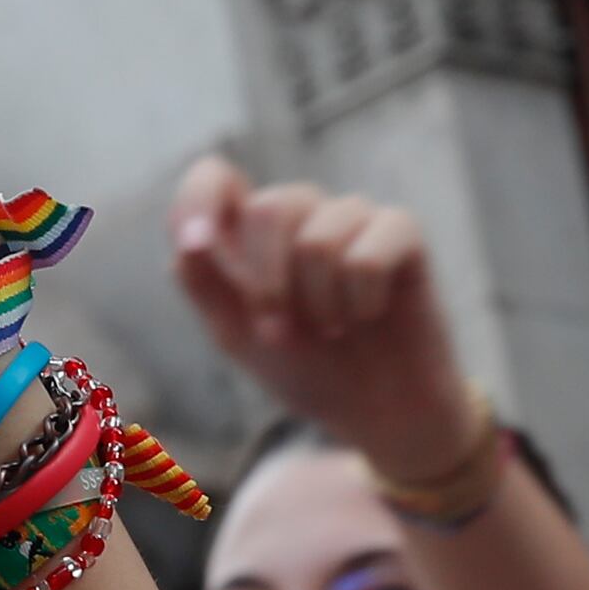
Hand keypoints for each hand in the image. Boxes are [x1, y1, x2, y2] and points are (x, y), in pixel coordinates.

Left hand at [169, 162, 487, 480]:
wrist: (377, 413)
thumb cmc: (306, 368)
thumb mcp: (237, 335)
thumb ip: (203, 284)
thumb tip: (187, 243)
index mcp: (253, 231)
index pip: (215, 176)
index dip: (198, 197)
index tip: (194, 243)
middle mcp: (302, 212)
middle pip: (269, 208)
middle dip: (268, 285)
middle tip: (282, 333)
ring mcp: (354, 217)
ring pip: (317, 241)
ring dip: (319, 305)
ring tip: (334, 329)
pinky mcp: (401, 231)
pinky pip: (366, 258)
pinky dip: (360, 304)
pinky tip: (370, 315)